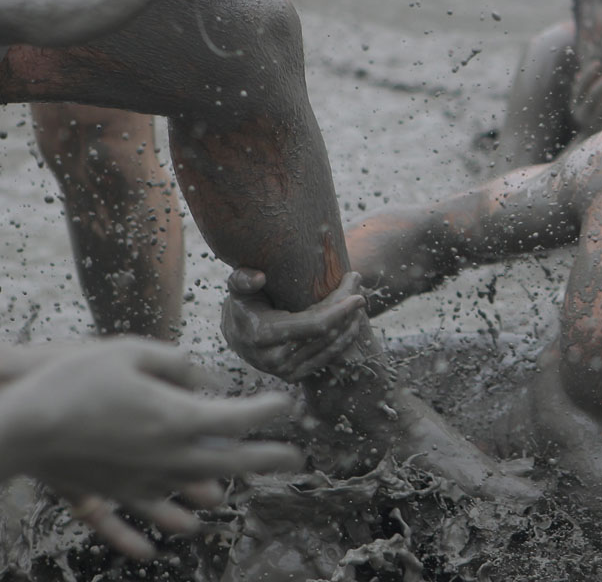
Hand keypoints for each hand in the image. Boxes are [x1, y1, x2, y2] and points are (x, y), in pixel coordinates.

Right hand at [0, 338, 302, 557]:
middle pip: (233, 461)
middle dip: (269, 459)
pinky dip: (170, 519)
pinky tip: (182, 527)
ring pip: (195, 489)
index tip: (288, 404)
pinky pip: (151, 510)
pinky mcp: (114, 489)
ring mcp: (142, 477)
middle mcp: (169, 455)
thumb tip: (205, 377)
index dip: (270, 410)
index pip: (241, 417)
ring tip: (237, 489)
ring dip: (221, 488)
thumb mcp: (131, 350)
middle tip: (297, 461)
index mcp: (180, 417)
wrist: (21, 422)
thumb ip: (177, 362)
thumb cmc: (76, 377)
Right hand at [221, 269, 366, 382]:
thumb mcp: (239, 288)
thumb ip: (243, 279)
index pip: (314, 325)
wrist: (237, 334)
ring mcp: (285, 371)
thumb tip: (259, 278)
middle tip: (360, 292)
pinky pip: (326, 359)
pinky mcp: (294, 376)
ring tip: (358, 306)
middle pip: (327, 336)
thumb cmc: (243, 304)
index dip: (340, 310)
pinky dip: (342, 341)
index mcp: (264, 335)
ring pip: (330, 349)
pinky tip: (351, 324)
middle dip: (347, 314)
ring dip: (349, 326)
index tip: (357, 294)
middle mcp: (275, 359)